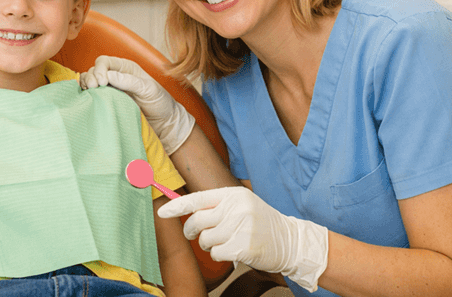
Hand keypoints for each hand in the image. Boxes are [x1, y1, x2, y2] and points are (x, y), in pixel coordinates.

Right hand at [79, 55, 194, 153]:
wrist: (163, 123)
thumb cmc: (159, 103)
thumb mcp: (148, 89)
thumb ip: (129, 81)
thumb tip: (108, 75)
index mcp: (126, 68)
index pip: (104, 61)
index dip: (99, 70)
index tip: (102, 83)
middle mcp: (116, 76)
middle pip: (94, 70)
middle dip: (90, 78)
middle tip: (93, 89)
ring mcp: (110, 90)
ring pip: (90, 82)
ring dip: (86, 87)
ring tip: (90, 95)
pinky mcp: (107, 103)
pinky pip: (92, 97)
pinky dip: (87, 97)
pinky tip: (90, 102)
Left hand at [157, 187, 328, 292]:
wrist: (290, 240)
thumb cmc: (260, 224)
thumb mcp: (242, 205)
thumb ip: (218, 206)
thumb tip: (188, 212)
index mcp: (233, 195)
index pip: (198, 199)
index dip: (177, 206)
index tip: (161, 212)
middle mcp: (236, 207)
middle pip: (197, 221)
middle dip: (191, 231)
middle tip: (195, 235)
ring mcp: (241, 226)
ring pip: (206, 240)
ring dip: (209, 245)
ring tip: (223, 243)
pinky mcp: (244, 246)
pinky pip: (217, 254)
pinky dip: (220, 256)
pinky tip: (232, 252)